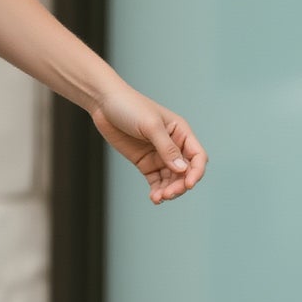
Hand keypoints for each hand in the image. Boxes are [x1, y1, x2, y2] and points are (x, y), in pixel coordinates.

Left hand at [90, 81, 206, 204]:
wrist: (104, 104)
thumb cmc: (130, 106)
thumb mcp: (151, 125)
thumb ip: (167, 148)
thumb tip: (182, 169)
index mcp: (181, 132)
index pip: (197, 156)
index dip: (196, 172)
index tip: (188, 184)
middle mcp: (173, 145)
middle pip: (185, 172)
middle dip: (180, 185)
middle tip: (168, 194)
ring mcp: (159, 155)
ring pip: (171, 180)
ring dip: (168, 190)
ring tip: (159, 198)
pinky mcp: (145, 163)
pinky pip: (156, 181)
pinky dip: (157, 190)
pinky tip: (154, 198)